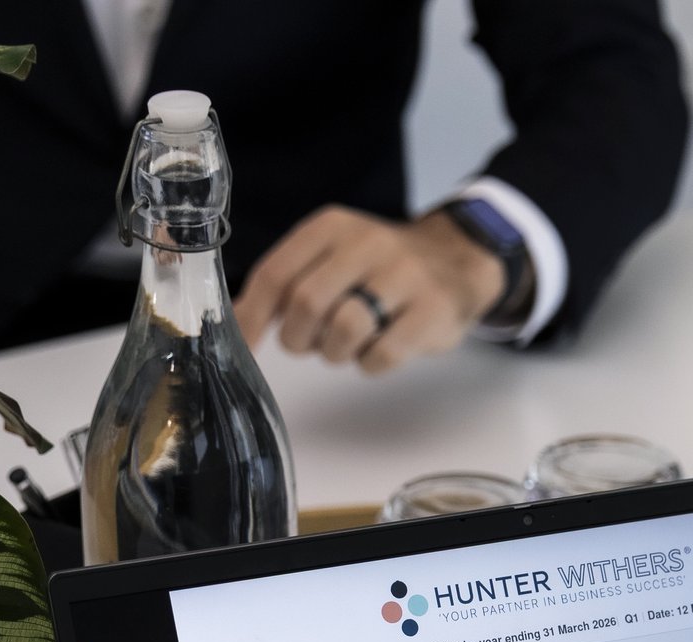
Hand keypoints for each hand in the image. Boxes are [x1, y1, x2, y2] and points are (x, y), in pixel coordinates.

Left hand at [235, 206, 505, 375]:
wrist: (457, 260)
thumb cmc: (378, 268)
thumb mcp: (331, 257)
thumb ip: (286, 283)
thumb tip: (235, 322)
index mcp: (332, 228)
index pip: (276, 273)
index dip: (253, 317)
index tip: (245, 347)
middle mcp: (367, 243)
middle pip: (306, 304)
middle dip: (298, 338)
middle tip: (310, 342)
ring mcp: (404, 276)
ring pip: (344, 330)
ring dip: (334, 353)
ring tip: (346, 344)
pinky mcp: (432, 310)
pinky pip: (382, 354)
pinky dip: (370, 363)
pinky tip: (379, 348)